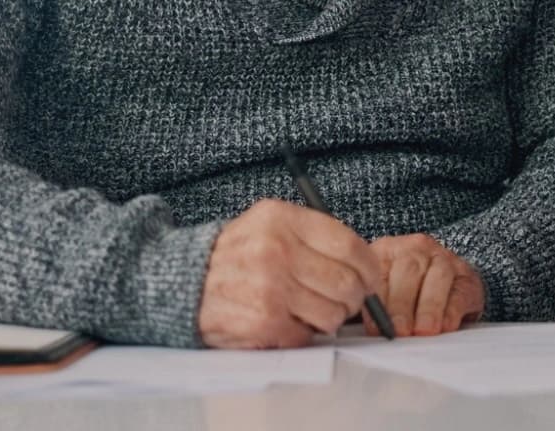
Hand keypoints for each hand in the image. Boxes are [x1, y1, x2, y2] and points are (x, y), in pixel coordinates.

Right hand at [198, 198, 386, 348]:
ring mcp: (269, 287)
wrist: (184, 280)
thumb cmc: (237, 255)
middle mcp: (276, 250)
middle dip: (354, 298)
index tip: (370, 278)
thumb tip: (365, 267)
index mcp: (282, 219)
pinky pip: (306, 334)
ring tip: (313, 312)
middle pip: (346, 283)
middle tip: (347, 301)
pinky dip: (303, 334)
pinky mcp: (262, 320)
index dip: (369, 268)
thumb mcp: (269, 225)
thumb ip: (313, 237)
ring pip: (331, 313)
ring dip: (330, 319)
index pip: (349, 246)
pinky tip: (288, 322)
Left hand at [369, 233, 485, 337]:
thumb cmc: (399, 299)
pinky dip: (452, 311)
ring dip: (429, 307)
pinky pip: (461, 292)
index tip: (377, 326)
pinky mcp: (468, 277)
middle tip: (400, 331)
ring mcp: (446, 259)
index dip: (379, 299)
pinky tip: (445, 327)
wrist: (438, 292)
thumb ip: (370, 308)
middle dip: (403, 304)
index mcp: (387, 250)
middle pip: (409, 270)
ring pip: (438, 276)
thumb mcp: (379, 297)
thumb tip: (365, 328)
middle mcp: (417, 249)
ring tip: (423, 331)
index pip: (380, 270)